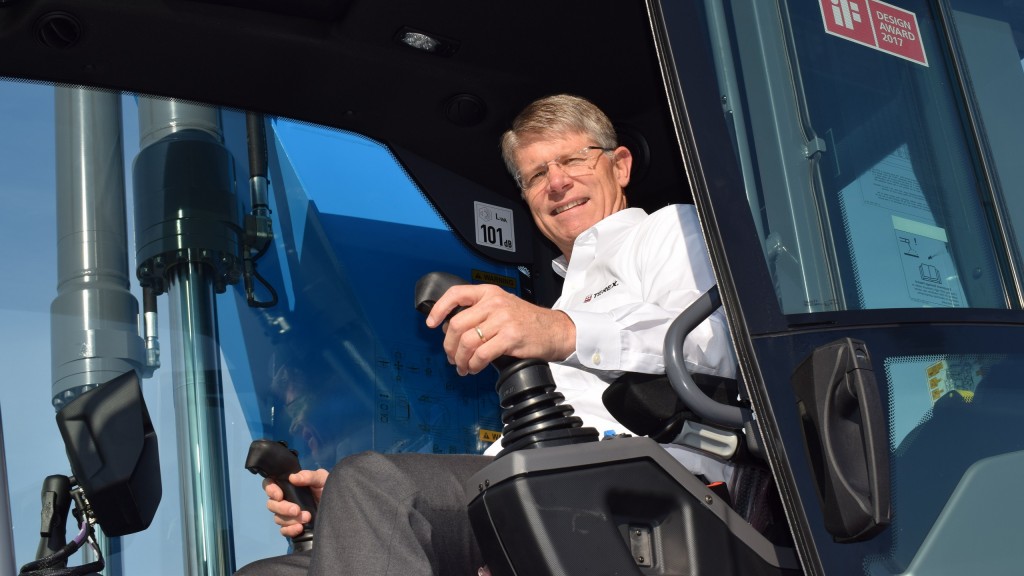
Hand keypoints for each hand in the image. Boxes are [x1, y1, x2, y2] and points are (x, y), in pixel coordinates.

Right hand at [262, 468, 327, 537]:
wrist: (337, 507)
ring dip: (290, 519)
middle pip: (272, 504)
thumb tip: (293, 477)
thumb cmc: (327, 489)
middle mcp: (285, 499)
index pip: (270, 484)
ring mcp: (288, 514)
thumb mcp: (322, 479)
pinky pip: (284, 531)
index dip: (270, 489)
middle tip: (296, 510)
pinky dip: (290, 530)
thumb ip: (309, 476)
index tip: (279, 495)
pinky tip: (300, 528)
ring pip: (277, 518)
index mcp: (289, 485)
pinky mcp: (292, 526)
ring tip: (307, 518)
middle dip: (282, 508)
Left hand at [425, 284, 575, 374]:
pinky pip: (481, 354)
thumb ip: (481, 312)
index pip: (456, 294)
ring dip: (460, 359)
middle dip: (449, 345)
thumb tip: (452, 329)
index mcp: (490, 293)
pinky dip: (473, 364)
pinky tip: (474, 368)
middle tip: (451, 357)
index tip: (431, 323)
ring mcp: (502, 319)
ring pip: (466, 341)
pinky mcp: (509, 337)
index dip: (439, 309)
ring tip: (463, 367)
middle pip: (456, 324)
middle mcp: (494, 303)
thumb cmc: (529, 322)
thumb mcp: (504, 307)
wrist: (556, 331)